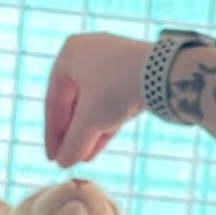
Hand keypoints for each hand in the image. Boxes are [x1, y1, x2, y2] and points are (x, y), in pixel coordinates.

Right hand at [44, 32, 149, 167]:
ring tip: (86, 157)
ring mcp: (112, 60)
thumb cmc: (115, 90)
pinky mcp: (132, 70)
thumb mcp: (90, 121)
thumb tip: (64, 162)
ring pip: (95, 103)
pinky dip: (106, 120)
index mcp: (68, 56)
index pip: (54, 102)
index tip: (54, 158)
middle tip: (71, 159)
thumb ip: (73, 143)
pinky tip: (100, 144)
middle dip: (74, 135)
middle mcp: (88, 52)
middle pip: (75, 103)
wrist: (162, 73)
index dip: (53, 135)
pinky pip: (113, 98)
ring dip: (90, 131)